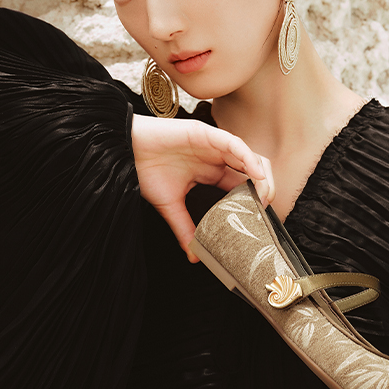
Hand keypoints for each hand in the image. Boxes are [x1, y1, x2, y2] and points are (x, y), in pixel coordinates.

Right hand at [131, 114, 274, 260]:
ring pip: (248, 156)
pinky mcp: (205, 133)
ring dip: (261, 175)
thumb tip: (192, 256)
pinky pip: (233, 143)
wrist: (122, 152)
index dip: (255, 199)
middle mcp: (216, 157)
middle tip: (265, 208)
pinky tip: (255, 174)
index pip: (242, 185)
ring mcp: (212, 144)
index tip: (260, 218)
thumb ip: (185, 228)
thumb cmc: (144, 171)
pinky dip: (248, 158)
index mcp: (211, 172)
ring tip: (264, 194)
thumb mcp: (170, 206)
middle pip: (252, 170)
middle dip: (264, 188)